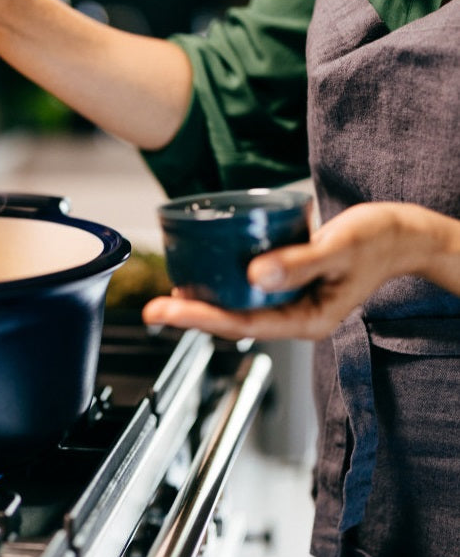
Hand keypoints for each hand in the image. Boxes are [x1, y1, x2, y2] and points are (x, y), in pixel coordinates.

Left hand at [142, 202, 459, 340]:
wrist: (403, 233)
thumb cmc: (380, 240)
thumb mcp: (341, 248)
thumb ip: (300, 262)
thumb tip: (254, 274)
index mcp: (308, 319)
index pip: (243, 323)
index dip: (201, 318)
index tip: (168, 309)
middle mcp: (295, 314)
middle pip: (233, 320)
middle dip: (192, 314)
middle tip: (153, 307)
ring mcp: (290, 300)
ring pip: (238, 306)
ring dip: (204, 301)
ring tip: (167, 296)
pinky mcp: (288, 281)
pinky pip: (248, 287)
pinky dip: (223, 281)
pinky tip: (203, 271)